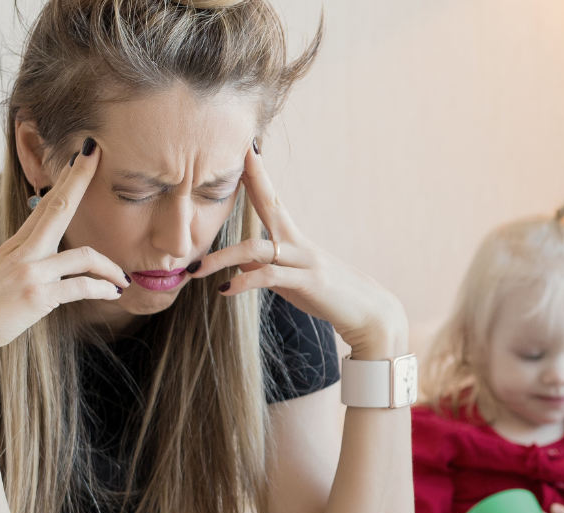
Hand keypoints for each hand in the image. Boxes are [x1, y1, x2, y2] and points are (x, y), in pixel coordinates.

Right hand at [0, 138, 128, 368]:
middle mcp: (22, 253)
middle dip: (79, 178)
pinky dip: (101, 288)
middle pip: (58, 207)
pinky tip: (113, 293)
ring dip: (109, 267)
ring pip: (82, 256)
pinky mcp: (36, 296)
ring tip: (122, 279)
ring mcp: (29, 272)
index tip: (80, 156)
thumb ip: (21, 266)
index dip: (64, 180)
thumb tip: (41, 265)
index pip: (44, 205)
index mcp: (14, 246)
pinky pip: (80, 287)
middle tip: (98, 154)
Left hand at [191, 143, 407, 359]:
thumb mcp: (291, 281)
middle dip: (253, 178)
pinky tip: (224, 290)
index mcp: (294, 239)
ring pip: (257, 249)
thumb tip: (243, 266)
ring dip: (222, 258)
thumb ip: (267, 270)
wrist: (367, 312)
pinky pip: (269, 277)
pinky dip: (243, 283)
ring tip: (196, 269)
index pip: (270, 200)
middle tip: (234, 154)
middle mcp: (299, 243)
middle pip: (270, 203)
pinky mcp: (308, 282)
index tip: (243, 150)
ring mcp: (305, 261)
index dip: (256, 175)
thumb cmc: (329, 296)